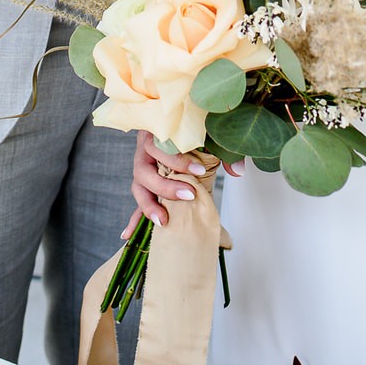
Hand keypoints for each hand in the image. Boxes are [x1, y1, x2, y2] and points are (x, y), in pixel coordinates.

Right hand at [122, 130, 243, 239]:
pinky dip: (133, 219)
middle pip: (144, 169)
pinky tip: (128, 234)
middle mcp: (145, 151)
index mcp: (157, 132)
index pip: (160, 145)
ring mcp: (142, 169)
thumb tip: (238, 172)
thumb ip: (224, 152)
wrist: (184, 130)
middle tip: (189, 195)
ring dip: (148, 205)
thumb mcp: (209, 136)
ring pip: (138, 187)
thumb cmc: (194, 131)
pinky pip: (136, 203)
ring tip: (163, 221)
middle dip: (165, 186)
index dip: (178, 159)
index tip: (200, 171)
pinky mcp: (145, 186)